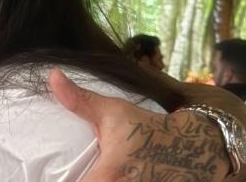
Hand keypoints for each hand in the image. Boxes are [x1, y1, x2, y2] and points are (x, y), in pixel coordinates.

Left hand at [48, 68, 230, 180]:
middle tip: (71, 173)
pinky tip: (104, 176)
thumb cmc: (147, 128)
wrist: (194, 146)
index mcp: (109, 175)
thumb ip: (79, 100)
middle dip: (80, 181)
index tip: (52, 176)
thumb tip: (52, 75)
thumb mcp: (112, 112)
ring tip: (82, 173)